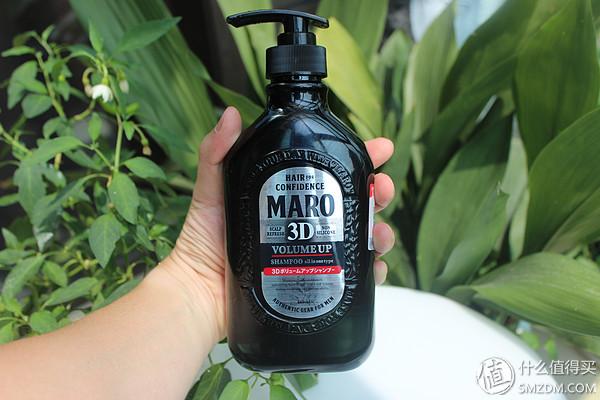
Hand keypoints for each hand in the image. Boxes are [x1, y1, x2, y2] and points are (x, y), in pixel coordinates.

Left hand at [162, 107, 395, 340]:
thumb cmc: (202, 241)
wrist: (199, 294)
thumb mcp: (212, 189)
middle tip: (383, 191)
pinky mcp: (316, 281)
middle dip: (377, 193)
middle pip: (353, 201)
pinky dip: (371, 271)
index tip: (382, 149)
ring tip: (380, 234)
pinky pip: (352, 276)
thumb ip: (215, 153)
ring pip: (359, 237)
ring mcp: (314, 252)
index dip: (359, 156)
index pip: (329, 169)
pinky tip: (376, 268)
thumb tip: (230, 113)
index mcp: (289, 196)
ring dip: (379, 232)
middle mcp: (306, 222)